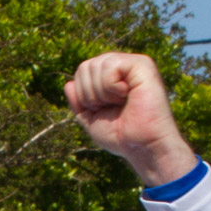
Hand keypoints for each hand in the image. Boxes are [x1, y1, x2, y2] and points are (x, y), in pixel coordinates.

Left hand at [64, 52, 196, 186]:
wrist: (142, 146)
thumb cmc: (121, 136)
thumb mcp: (91, 119)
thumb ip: (79, 102)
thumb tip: (68, 84)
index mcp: (111, 78)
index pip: (82, 71)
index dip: (83, 94)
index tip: (101, 109)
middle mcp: (122, 67)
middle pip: (85, 66)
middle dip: (89, 94)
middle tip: (110, 107)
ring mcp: (133, 64)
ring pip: (96, 64)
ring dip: (101, 92)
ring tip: (119, 102)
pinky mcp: (142, 65)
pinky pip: (111, 65)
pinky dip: (111, 85)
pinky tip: (126, 94)